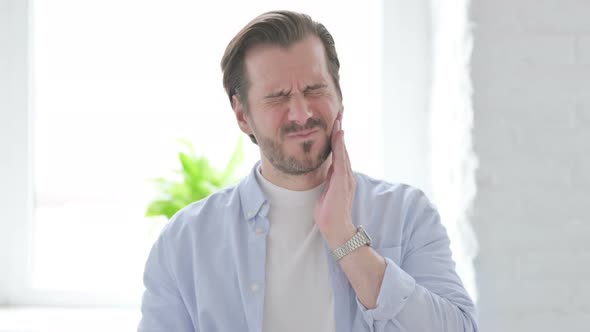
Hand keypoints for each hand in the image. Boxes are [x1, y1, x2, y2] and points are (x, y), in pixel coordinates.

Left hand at [315, 111, 356, 249]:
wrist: (336, 229)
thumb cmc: (330, 213)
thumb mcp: (327, 191)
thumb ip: (329, 180)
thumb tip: (327, 170)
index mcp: (342, 177)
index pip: (340, 153)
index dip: (337, 137)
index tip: (335, 122)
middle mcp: (347, 175)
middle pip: (343, 148)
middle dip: (340, 130)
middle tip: (339, 112)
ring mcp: (346, 178)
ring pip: (343, 151)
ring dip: (340, 134)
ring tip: (338, 119)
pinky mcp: (342, 182)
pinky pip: (341, 161)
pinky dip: (340, 147)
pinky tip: (338, 136)